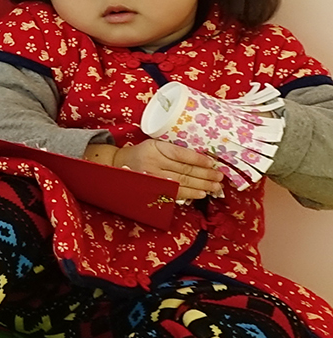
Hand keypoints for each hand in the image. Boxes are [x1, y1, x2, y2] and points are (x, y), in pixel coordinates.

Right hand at [112, 138, 228, 199]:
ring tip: (215, 186)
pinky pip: (174, 192)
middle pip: (184, 170)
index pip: (181, 154)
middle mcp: (154, 162)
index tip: (212, 163)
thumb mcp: (155, 144)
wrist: (118, 164)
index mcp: (156, 148)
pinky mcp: (152, 188)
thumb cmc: (142, 152)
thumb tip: (202, 158)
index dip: (199, 159)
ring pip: (182, 182)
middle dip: (205, 174)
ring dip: (202, 185)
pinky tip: (201, 193)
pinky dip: (189, 193)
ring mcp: (153, 177)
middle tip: (219, 177)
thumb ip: (174, 149)